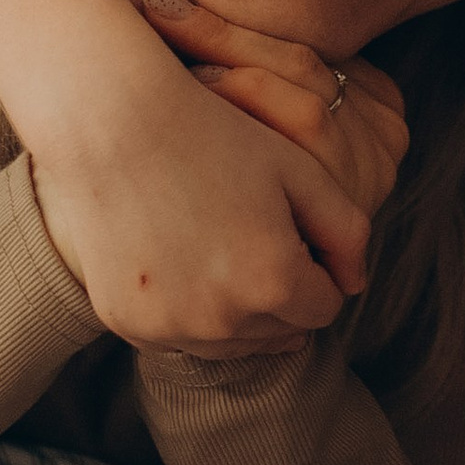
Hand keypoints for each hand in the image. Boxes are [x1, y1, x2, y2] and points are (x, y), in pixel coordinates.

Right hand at [28, 0, 395, 358]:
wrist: (109, 122)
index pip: (324, 307)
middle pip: (280, 332)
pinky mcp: (126, 323)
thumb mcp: (298, 170)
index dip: (319, 270)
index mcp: (274, 280)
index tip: (297, 235)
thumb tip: (355, 283)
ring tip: (219, 246)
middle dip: (282, 294)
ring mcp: (169, 326)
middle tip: (255, 234)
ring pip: (230, 343)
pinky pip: (177, 337)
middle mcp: (222, 318)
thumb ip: (346, 230)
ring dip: (237, 310)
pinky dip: (187, 312)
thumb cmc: (212, 133)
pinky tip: (179, 259)